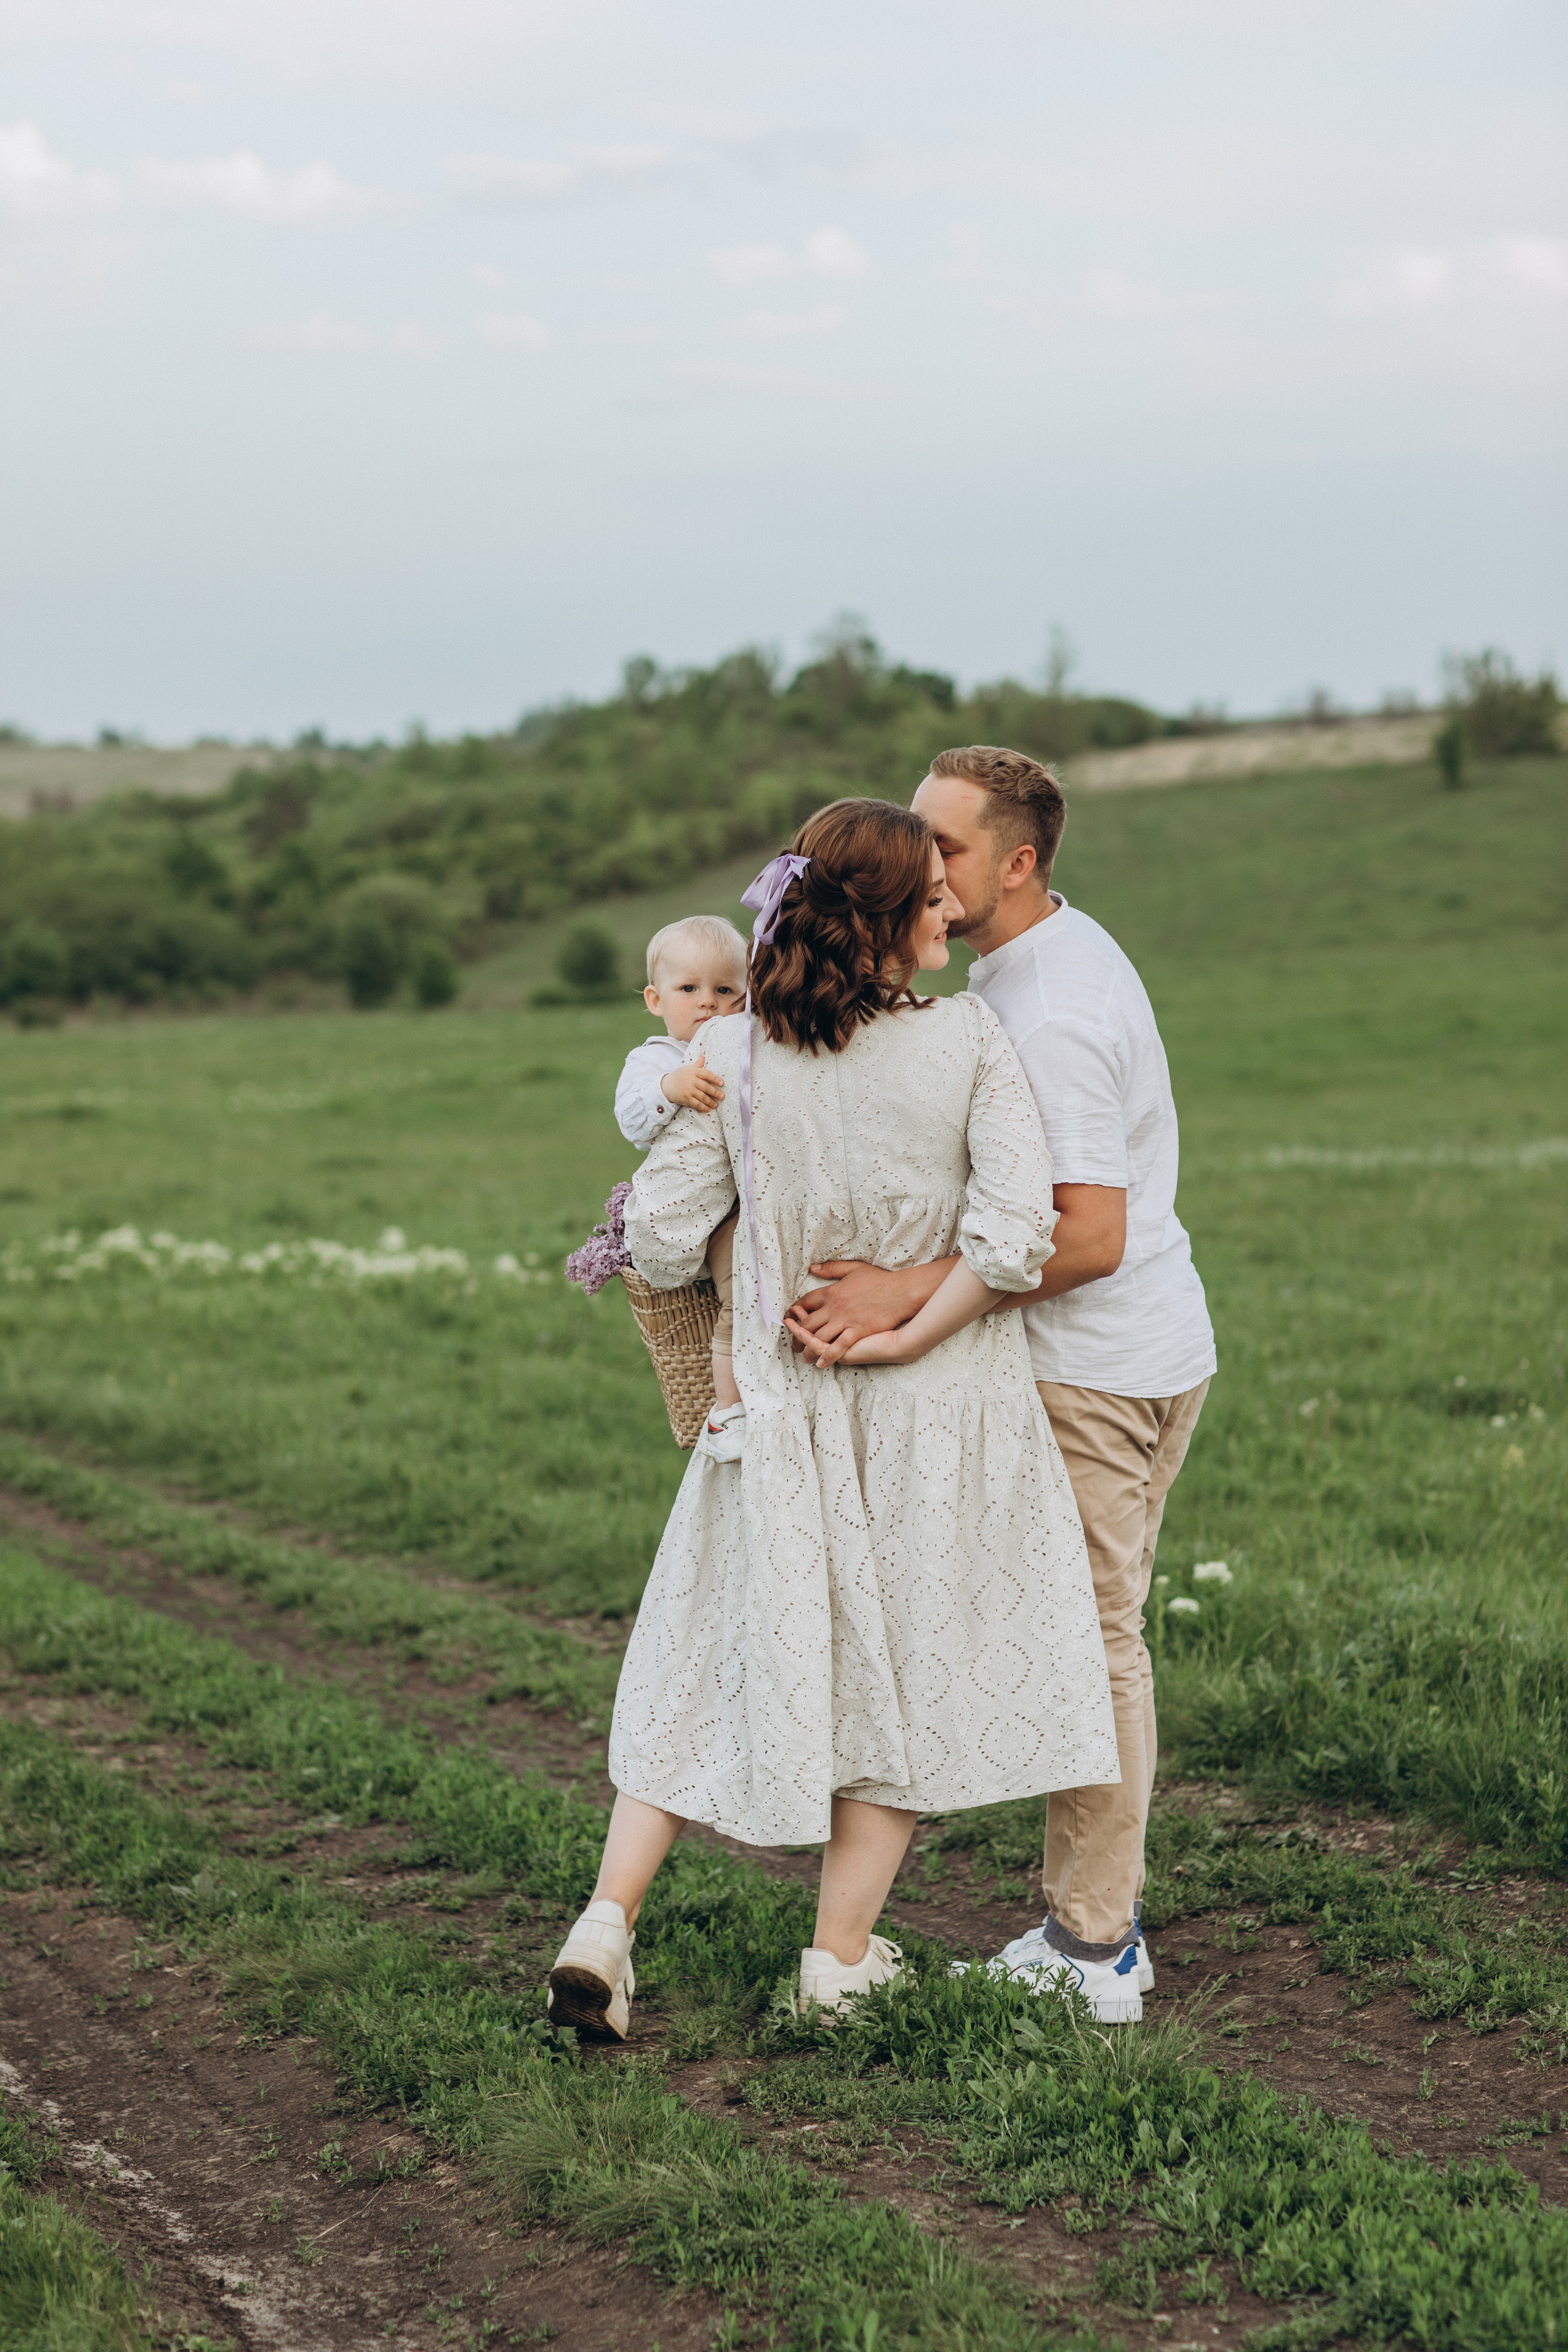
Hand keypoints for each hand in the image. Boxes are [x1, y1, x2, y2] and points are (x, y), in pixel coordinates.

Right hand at [662, 1053, 724, 1112]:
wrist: (666, 1085)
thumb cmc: (679, 1076)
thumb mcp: (687, 1068)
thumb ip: (697, 1064)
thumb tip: (703, 1056)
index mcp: (693, 1072)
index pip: (706, 1074)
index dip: (715, 1079)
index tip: (722, 1083)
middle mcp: (691, 1081)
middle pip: (706, 1087)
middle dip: (715, 1092)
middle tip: (722, 1096)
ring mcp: (688, 1090)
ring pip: (702, 1097)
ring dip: (710, 1102)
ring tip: (716, 1105)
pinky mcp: (685, 1099)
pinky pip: (696, 1104)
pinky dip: (703, 1107)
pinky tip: (708, 1109)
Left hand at [783, 1257, 953, 1366]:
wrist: (900, 1291)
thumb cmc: (879, 1279)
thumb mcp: (854, 1268)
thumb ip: (832, 1269)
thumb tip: (813, 1268)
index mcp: (831, 1291)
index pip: (805, 1302)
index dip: (795, 1312)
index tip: (790, 1320)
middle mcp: (834, 1307)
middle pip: (807, 1323)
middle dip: (797, 1335)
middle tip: (794, 1345)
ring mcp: (845, 1320)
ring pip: (818, 1337)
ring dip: (808, 1349)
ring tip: (805, 1357)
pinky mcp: (857, 1330)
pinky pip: (838, 1346)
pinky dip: (828, 1355)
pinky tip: (822, 1363)